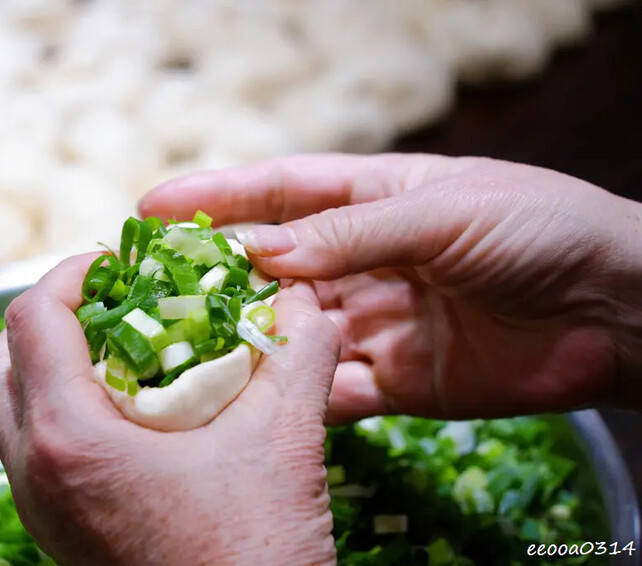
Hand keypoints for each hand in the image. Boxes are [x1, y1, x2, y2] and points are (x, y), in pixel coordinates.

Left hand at [0, 254, 340, 564]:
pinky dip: (62, 410)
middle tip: (111, 304)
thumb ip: (299, 357)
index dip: (71, 274)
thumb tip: (312, 303)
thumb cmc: (254, 553)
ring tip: (121, 353)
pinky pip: (31, 449)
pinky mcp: (58, 532)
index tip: (117, 264)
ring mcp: (39, 510)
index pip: (31, 320)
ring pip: (5, 411)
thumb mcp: (284, 443)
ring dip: (48, 365)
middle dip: (48, 318)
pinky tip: (132, 412)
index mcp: (69, 438)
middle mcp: (34, 474)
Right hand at [139, 154, 641, 420]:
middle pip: (278, 268)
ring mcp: (378, 320)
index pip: (283, 192)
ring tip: (192, 352)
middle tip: (157, 292)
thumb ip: (350, 234)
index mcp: (377, 199)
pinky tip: (256, 403)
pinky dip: (296, 395)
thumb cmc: (542, 230)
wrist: (620, 313)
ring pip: (295, 332)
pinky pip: (332, 388)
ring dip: (251, 340)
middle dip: (220, 276)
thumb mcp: (443, 211)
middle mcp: (368, 259)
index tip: (153, 208)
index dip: (219, 196)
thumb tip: (261, 252)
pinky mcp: (396, 379)